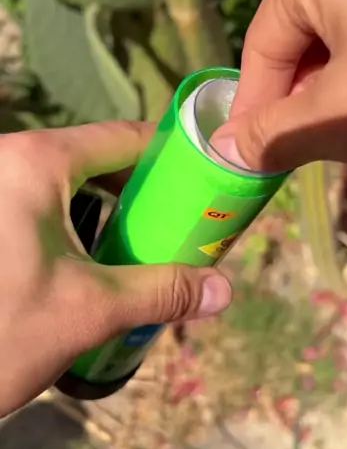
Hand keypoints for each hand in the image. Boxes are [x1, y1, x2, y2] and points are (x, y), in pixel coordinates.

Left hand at [0, 122, 230, 415]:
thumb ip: (162, 292)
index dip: (172, 159)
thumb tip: (223, 291)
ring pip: (68, 187)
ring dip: (109, 217)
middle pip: (98, 161)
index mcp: (35, 162)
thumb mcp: (89, 311)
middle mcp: (9, 162)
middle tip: (178, 233)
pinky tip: (95, 269)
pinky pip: (41, 208)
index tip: (206, 188)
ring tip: (142, 257)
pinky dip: (74, 231)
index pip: (124, 137)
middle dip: (142, 197)